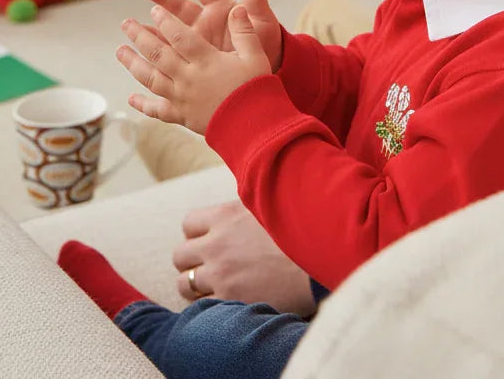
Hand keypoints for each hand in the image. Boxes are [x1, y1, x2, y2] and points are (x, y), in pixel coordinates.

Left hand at [118, 3, 270, 133]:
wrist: (254, 129)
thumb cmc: (256, 90)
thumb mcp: (255, 56)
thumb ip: (244, 31)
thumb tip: (237, 8)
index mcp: (206, 60)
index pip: (180, 36)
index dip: (165, 21)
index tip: (154, 10)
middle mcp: (189, 78)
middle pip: (158, 54)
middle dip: (140, 36)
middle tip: (126, 24)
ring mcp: (182, 98)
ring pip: (151, 78)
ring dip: (133, 63)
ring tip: (120, 51)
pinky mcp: (182, 116)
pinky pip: (158, 110)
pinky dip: (143, 104)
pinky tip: (131, 99)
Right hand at [144, 0, 283, 69]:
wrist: (264, 71)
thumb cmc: (266, 42)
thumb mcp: (263, 22)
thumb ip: (256, 0)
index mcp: (221, 8)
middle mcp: (205, 22)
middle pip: (181, 7)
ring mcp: (197, 40)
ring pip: (171, 30)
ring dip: (154, 26)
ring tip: (134, 23)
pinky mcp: (192, 58)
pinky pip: (171, 54)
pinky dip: (156, 54)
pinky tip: (139, 54)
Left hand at [172, 200, 316, 314]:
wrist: (323, 261)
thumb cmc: (300, 231)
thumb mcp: (269, 205)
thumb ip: (247, 205)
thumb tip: (245, 197)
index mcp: (225, 215)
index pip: (188, 224)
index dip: (198, 235)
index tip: (210, 242)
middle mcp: (217, 242)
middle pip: (180, 255)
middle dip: (192, 262)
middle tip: (210, 268)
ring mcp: (220, 272)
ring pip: (184, 283)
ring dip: (196, 286)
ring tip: (215, 289)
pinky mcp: (229, 299)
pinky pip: (201, 307)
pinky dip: (208, 307)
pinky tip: (225, 305)